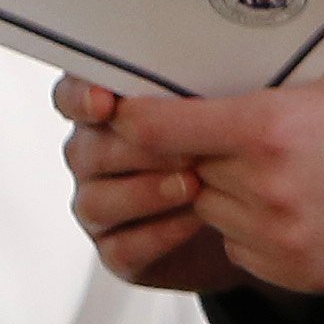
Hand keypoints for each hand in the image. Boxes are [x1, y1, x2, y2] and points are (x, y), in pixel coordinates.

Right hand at [58, 76, 251, 291]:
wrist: (251, 218)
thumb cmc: (231, 152)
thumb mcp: (222, 113)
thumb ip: (199, 94)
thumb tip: (209, 71)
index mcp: (107, 115)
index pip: (72, 98)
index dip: (81, 98)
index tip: (105, 102)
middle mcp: (93, 159)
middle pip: (88, 150)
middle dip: (138, 148)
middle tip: (186, 147)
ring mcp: (101, 206)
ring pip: (98, 201)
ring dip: (147, 192)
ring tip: (194, 184)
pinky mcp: (118, 252)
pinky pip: (122, 247)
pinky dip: (157, 234)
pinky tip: (193, 220)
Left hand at [59, 52, 323, 296]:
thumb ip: (270, 75)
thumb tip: (205, 69)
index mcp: (273, 128)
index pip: (160, 128)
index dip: (137, 115)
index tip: (126, 106)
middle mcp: (269, 190)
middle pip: (184, 170)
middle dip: (194, 150)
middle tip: (218, 128)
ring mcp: (284, 240)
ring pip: (212, 210)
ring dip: (225, 189)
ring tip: (273, 165)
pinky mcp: (302, 274)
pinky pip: (245, 247)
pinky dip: (255, 225)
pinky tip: (298, 201)